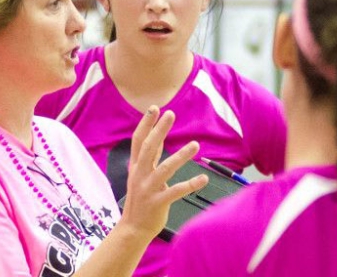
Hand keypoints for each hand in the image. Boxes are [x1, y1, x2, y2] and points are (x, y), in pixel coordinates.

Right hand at [118, 106, 207, 235]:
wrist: (133, 228)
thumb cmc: (141, 199)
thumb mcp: (141, 175)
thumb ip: (150, 157)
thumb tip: (157, 136)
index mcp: (136, 167)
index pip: (138, 141)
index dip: (145, 124)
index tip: (154, 108)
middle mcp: (140, 175)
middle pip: (149, 148)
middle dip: (159, 130)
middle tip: (170, 114)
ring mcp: (148, 189)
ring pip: (165, 168)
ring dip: (181, 156)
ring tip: (195, 145)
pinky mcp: (158, 202)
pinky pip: (176, 191)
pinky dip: (190, 184)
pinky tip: (203, 178)